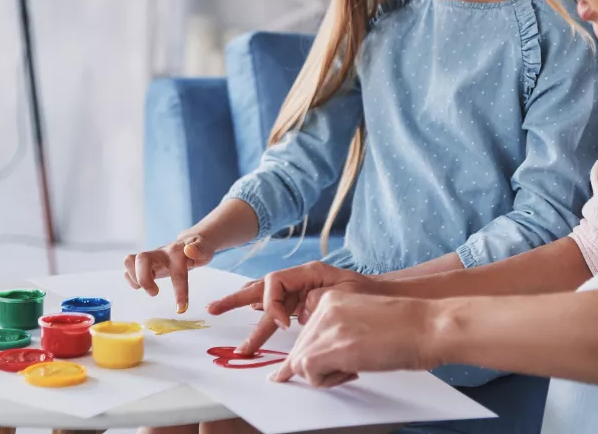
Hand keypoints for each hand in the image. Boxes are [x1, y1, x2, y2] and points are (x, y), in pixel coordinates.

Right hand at [123, 234, 216, 313]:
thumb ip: (200, 249)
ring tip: (147, 287)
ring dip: (135, 277)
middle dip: (144, 279)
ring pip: (130, 260)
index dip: (179, 290)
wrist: (190, 242)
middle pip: (142, 258)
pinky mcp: (144, 262)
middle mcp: (160, 253)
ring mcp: (151, 256)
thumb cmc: (198, 249)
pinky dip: (131, 278)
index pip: (177, 271)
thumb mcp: (205, 249)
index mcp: (177, 252)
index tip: (181, 309)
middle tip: (155, 293)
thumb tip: (190, 250)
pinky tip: (141, 285)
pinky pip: (128, 266)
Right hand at [206, 261, 378, 353]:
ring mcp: (299, 292)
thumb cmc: (367, 293)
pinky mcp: (303, 304)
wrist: (382, 296)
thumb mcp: (343, 293)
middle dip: (236, 298)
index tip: (284, 325)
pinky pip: (277, 308)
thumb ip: (317, 300)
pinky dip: (263, 314)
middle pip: (261, 287)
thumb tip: (298, 314)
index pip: (274, 283)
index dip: (272, 304)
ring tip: (219, 313)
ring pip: (265, 299)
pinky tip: (252, 322)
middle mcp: (299, 280)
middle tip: (214, 309)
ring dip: (244, 309)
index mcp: (307, 273)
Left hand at [271, 291, 443, 387]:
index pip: (306, 331)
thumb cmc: (406, 328)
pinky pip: (307, 372)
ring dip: (322, 374)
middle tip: (347, 369)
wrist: (426, 326)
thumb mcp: (362, 320)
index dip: (317, 351)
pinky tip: (350, 371)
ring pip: (300, 361)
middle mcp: (323, 308)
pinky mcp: (329, 347)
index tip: (323, 363)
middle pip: (300, 347)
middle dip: (317, 365)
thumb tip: (321, 358)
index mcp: (331, 298)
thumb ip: (338, 331)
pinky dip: (325, 380)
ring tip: (352, 368)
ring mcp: (325, 327)